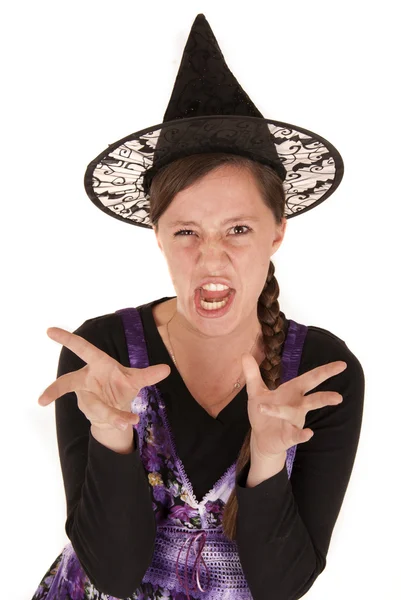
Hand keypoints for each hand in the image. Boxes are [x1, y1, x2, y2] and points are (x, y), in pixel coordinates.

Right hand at [38, 327, 170, 431]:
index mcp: (98, 364)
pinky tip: (128, 422)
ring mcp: (85, 397)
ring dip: (109, 413)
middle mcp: (86, 380)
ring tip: (126, 421)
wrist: (118, 407)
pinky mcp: (91, 411)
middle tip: (42, 400)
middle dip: (54, 390)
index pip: (82, 348)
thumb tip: (166, 369)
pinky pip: (102, 416)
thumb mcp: (135, 379)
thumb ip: (149, 375)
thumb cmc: (121, 385)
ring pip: (92, 406)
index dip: (67, 339)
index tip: (49, 330)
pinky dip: (116, 420)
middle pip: (67, 382)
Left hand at [241, 353, 346, 458]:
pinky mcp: (288, 436)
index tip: (342, 364)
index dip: (325, 371)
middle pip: (314, 398)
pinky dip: (302, 434)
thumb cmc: (263, 412)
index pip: (310, 378)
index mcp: (291, 391)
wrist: (260, 437)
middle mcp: (297, 405)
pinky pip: (297, 435)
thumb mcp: (255, 391)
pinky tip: (308, 433)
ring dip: (291, 410)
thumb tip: (245, 354)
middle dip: (326, 396)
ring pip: (297, 414)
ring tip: (289, 407)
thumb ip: (252, 373)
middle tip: (340, 397)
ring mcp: (294, 421)